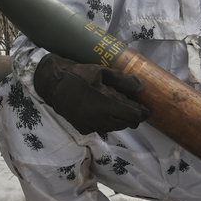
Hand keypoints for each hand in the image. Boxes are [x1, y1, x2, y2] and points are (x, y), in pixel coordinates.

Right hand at [33, 53, 149, 134]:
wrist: (55, 84)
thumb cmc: (79, 75)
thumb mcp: (102, 71)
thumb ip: (123, 80)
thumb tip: (140, 87)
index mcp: (109, 104)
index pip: (135, 115)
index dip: (142, 113)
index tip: (146, 110)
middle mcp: (102, 118)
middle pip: (127, 124)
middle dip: (132, 116)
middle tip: (131, 106)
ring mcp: (92, 125)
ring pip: (115, 127)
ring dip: (119, 119)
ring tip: (115, 106)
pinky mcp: (83, 128)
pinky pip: (101, 128)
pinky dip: (105, 121)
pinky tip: (100, 110)